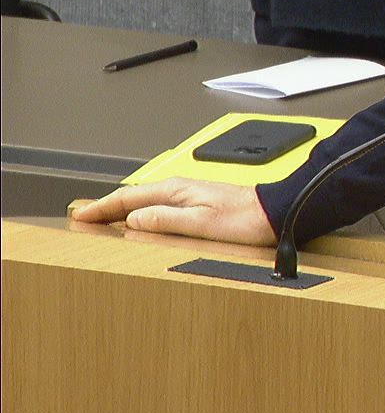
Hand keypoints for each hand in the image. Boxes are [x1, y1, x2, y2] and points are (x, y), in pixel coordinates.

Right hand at [70, 178, 275, 246]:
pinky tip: (140, 221)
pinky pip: (159, 207)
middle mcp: (180, 189)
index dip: (102, 207)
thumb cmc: (245, 220)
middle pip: (133, 197)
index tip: (80, 215)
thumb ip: (165, 220)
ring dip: (122, 209)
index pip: (128, 198)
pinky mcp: (197, 204)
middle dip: (106, 206)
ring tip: (103, 220)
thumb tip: (133, 220)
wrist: (276, 214)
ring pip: (145, 201)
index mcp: (176, 191)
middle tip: (82, 217)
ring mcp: (189, 195)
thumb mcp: (201, 223)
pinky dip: (141, 213)